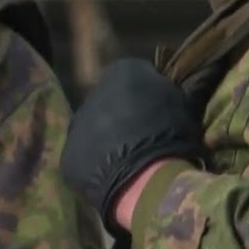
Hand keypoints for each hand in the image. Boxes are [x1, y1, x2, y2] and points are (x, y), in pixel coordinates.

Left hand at [60, 58, 205, 229]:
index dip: (147, 96)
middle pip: (109, 102)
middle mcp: (94, 91)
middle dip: (121, 116)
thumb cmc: (172, 135)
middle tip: (140, 138)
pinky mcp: (68, 154)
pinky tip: (112, 176)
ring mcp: (78, 123)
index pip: (135, 77)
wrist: (147, 176)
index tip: (158, 114)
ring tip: (126, 160)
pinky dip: (95, 164)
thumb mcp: (179, 101)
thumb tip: (159, 94)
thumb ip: (163, 91)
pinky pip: (83, 156)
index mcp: (125, 71)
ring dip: (106, 139)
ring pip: (93, 128)